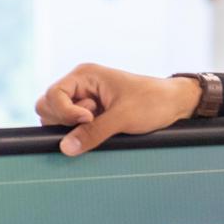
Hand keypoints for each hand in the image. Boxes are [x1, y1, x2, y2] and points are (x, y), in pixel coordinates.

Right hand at [35, 63, 204, 155]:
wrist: (175, 104)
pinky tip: (103, 130)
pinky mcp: (91, 114)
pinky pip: (73, 127)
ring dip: (75, 128)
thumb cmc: (153, 102)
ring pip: (58, 120)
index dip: (65, 112)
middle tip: (94, 120)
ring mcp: (84, 100)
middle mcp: (80, 86)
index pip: (52, 95)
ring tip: (103, 123)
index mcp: (85, 75)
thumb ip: (93, 132)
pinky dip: (82, 133)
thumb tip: (65, 148)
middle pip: (48, 107)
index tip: (89, 118)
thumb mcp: (123, 117)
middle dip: (65, 120)